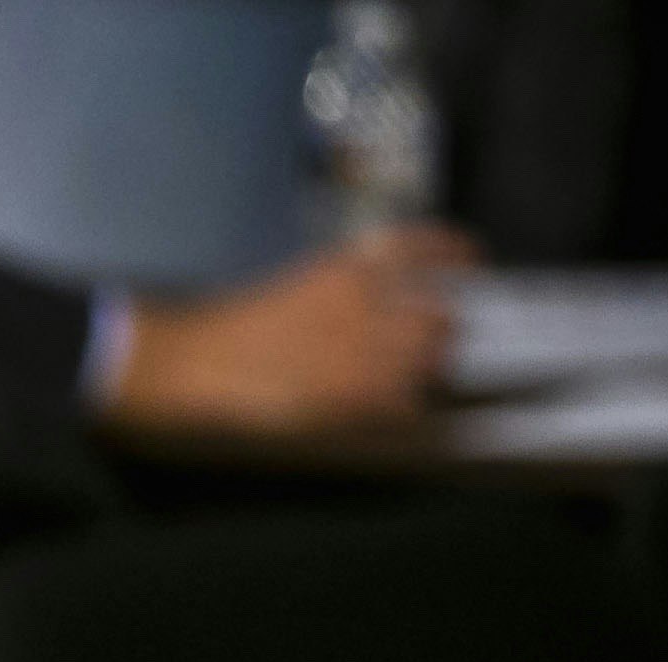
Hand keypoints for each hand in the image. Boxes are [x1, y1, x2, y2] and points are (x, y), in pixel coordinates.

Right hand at [104, 223, 478, 434]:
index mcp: (348, 267)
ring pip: (432, 356)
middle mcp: (367, 303)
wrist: (198, 363)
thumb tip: (388, 295)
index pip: (426, 248)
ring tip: (409, 374)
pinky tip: (386, 407)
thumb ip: (345, 285)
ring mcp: (366, 351)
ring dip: (427, 365)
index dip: (457, 254)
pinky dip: (404, 406)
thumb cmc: (233, 325)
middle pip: (443, 310)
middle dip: (446, 324)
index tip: (469, 262)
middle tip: (435, 336)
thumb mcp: (296, 284)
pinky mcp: (356, 396)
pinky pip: (407, 402)